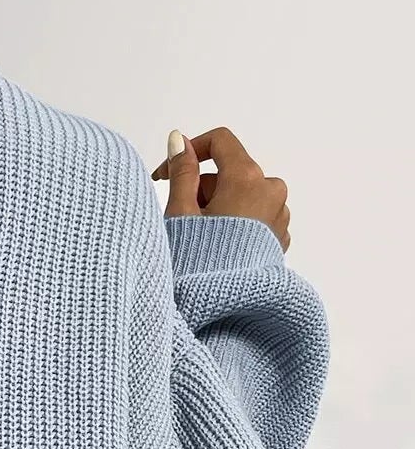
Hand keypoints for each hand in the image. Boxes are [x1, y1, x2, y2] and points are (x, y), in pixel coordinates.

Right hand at [151, 126, 290, 250]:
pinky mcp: (280, 238)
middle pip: (230, 171)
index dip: (190, 150)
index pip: (220, 141)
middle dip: (203, 188)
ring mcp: (279, 216)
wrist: (221, 308)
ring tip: (200, 238)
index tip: (170, 171)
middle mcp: (271, 191)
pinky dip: (236, 224)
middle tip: (182, 217)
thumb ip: (181, 170)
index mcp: (248, 178)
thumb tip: (178, 140)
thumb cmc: (199, 263)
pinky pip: (255, 217)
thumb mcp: (181, 212)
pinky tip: (218, 247)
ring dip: (220, 206)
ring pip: (243, 195)